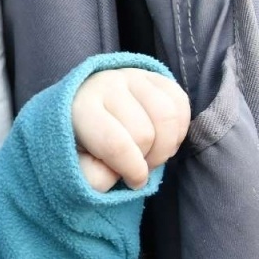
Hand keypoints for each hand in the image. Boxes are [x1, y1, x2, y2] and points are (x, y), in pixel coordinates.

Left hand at [70, 68, 189, 191]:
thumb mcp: (76, 162)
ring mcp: (134, 76)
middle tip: (138, 166)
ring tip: (151, 155)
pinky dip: (179, 130)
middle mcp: (107, 85)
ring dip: (166, 146)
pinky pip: (181, 104)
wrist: (87, 102)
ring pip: (168, 117)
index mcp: (82, 108)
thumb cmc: (83, 138)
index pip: (116, 145)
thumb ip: (91, 176)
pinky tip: (164, 140)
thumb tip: (113, 176)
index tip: (133, 183)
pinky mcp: (156, 76)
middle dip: (147, 160)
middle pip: (145, 134)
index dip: (132, 171)